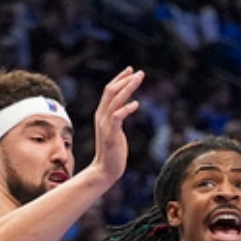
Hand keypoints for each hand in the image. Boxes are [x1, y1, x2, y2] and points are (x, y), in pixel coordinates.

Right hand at [88, 66, 144, 184]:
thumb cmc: (112, 151)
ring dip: (128, 88)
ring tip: (139, 79)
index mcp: (101, 114)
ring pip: (115, 100)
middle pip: (111, 91)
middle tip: (139, 72)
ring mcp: (105, 125)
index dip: (120, 79)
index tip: (131, 70)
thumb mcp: (115, 129)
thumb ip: (118, 117)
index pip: (109, 91)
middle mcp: (101, 116)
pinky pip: (117, 116)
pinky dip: (126, 108)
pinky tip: (136, 104)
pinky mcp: (111, 134)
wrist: (105, 170)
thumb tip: (128, 106)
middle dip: (125, 80)